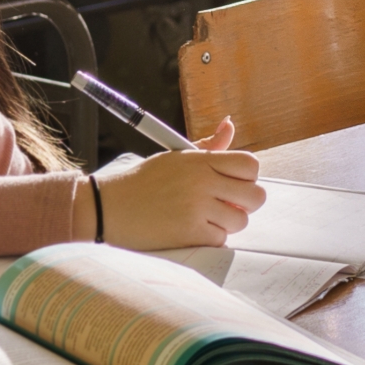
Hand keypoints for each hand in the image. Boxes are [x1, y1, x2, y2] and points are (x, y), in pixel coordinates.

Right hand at [94, 119, 264, 247]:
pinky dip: (210, 237)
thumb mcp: (174, 157)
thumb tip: (229, 125)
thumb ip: (208, 147)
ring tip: (205, 218)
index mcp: (199, 160)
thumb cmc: (142, 182)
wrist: (108, 208)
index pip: (250, 165)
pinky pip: (221, 238)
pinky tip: (192, 229)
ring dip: (227, 223)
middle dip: (246, 203)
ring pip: (240, 220)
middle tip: (227, 204)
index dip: (248, 177)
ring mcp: (196, 208)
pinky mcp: (189, 232)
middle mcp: (201, 182)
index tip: (234, 184)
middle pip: (255, 195)